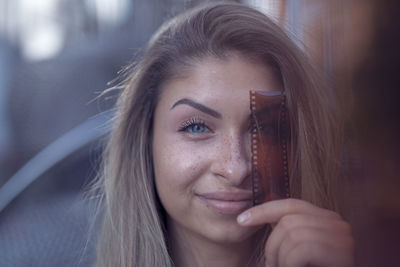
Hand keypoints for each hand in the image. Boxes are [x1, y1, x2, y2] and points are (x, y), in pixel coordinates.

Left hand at [237, 199, 354, 266]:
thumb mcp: (300, 248)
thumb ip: (289, 231)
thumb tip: (260, 216)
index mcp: (326, 217)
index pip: (290, 204)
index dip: (263, 210)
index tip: (242, 220)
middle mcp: (336, 222)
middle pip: (287, 221)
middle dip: (271, 245)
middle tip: (272, 265)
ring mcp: (341, 236)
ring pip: (290, 235)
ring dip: (280, 258)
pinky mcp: (341, 251)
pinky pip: (300, 250)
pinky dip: (289, 264)